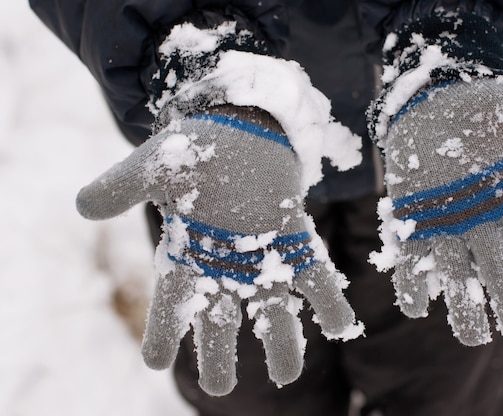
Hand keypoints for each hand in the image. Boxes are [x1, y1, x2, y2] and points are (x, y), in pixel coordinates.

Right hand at [76, 106, 361, 394]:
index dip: (161, 331)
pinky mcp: (296, 237)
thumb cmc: (196, 148)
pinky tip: (341, 326)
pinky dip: (328, 300)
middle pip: (221, 317)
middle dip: (220, 352)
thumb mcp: (154, 163)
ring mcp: (263, 254)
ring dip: (281, 341)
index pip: (171, 301)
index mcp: (188, 251)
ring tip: (287, 376)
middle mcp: (226, 263)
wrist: (241, 127)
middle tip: (221, 387)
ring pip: (271, 307)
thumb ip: (122, 185)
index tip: (154, 363)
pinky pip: (314, 275)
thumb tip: (83, 206)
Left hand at [372, 79, 502, 344]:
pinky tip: (415, 306)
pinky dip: (411, 284)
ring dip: (463, 305)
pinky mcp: (411, 225)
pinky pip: (411, 261)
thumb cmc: (478, 109)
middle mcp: (481, 220)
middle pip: (500, 267)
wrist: (430, 109)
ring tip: (473, 338)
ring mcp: (445, 226)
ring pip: (457, 274)